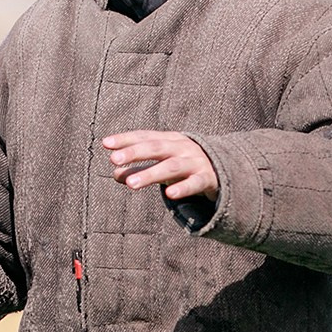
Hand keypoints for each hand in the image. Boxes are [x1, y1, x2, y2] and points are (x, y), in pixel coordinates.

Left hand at [103, 131, 218, 202]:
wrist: (225, 169)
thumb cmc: (185, 165)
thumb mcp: (161, 165)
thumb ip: (138, 169)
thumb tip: (114, 174)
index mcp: (169, 140)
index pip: (145, 136)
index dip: (126, 139)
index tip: (106, 144)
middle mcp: (181, 148)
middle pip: (156, 148)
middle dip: (135, 152)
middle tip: (114, 159)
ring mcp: (195, 162)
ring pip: (171, 167)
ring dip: (150, 174)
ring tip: (131, 185)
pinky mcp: (207, 179)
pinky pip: (194, 184)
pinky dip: (182, 188)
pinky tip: (169, 195)